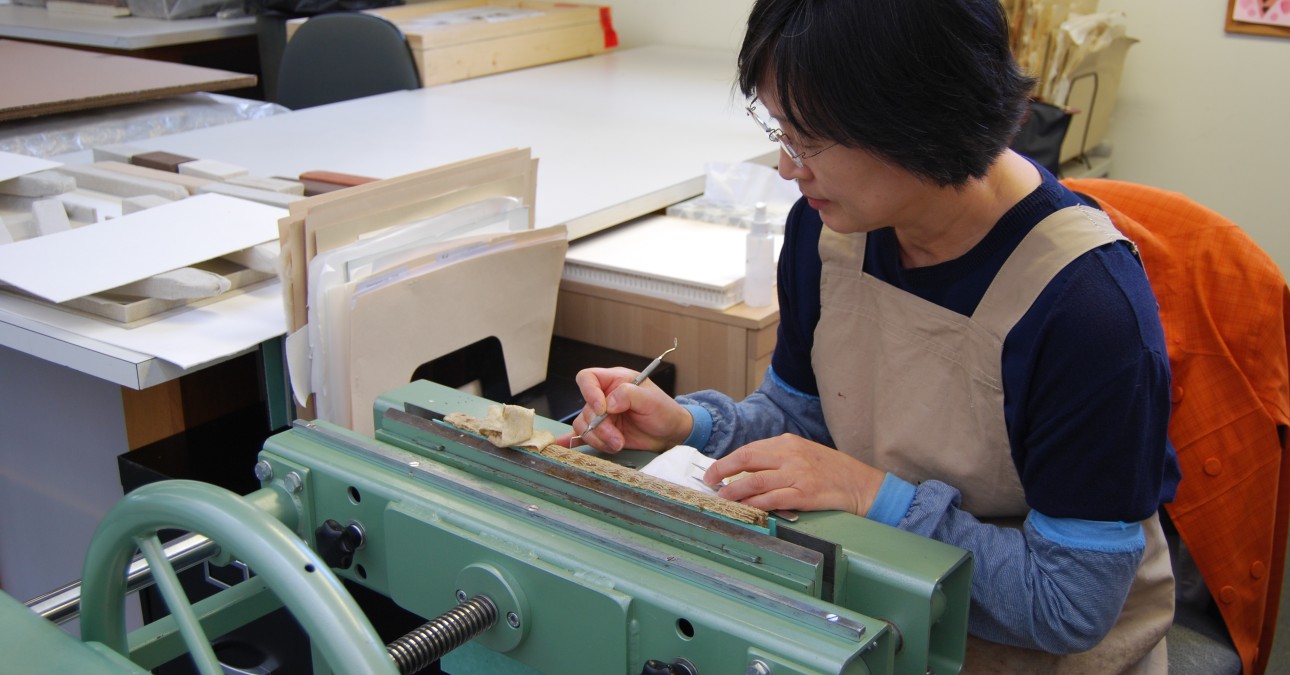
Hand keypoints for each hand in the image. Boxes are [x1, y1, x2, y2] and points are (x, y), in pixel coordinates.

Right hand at [556, 367, 692, 452]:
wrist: (670, 434)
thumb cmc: (664, 411)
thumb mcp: (651, 399)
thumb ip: (629, 395)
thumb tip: (608, 403)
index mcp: (614, 381)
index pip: (588, 378)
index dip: (589, 393)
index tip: (602, 410)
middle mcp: (604, 397)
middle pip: (585, 409)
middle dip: (600, 428)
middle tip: (618, 439)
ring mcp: (602, 417)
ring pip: (583, 426)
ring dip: (598, 439)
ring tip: (618, 445)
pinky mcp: (602, 434)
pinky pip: (581, 436)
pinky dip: (572, 441)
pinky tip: (563, 446)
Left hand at [703, 434, 886, 515]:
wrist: (862, 484)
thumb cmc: (832, 470)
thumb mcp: (804, 454)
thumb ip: (778, 458)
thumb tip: (747, 469)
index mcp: (788, 443)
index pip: (749, 449)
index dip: (728, 461)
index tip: (714, 471)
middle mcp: (790, 455)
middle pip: (746, 460)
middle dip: (722, 471)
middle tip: (709, 481)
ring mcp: (797, 475)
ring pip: (755, 481)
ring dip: (734, 491)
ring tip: (722, 498)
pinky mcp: (804, 494)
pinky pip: (772, 500)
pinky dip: (754, 504)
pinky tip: (744, 508)